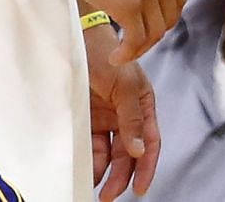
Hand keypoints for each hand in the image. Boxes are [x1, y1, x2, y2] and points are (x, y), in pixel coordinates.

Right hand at [46, 0, 185, 63]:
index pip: (178, 0)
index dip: (163, 18)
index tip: (147, 27)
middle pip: (169, 19)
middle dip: (151, 36)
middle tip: (132, 43)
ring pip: (154, 34)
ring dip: (138, 49)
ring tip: (122, 53)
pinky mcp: (128, 4)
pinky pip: (135, 40)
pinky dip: (127, 54)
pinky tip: (115, 57)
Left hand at [87, 26, 161, 198]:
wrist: (75, 38)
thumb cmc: (106, 54)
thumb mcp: (124, 86)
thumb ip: (131, 119)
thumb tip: (139, 150)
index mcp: (143, 105)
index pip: (149, 141)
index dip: (146, 166)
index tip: (139, 189)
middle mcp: (126, 114)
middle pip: (128, 153)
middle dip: (121, 176)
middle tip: (108, 195)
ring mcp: (106, 118)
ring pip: (108, 153)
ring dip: (103, 172)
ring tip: (93, 187)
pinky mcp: (87, 119)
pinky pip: (90, 145)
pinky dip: (88, 159)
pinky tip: (84, 170)